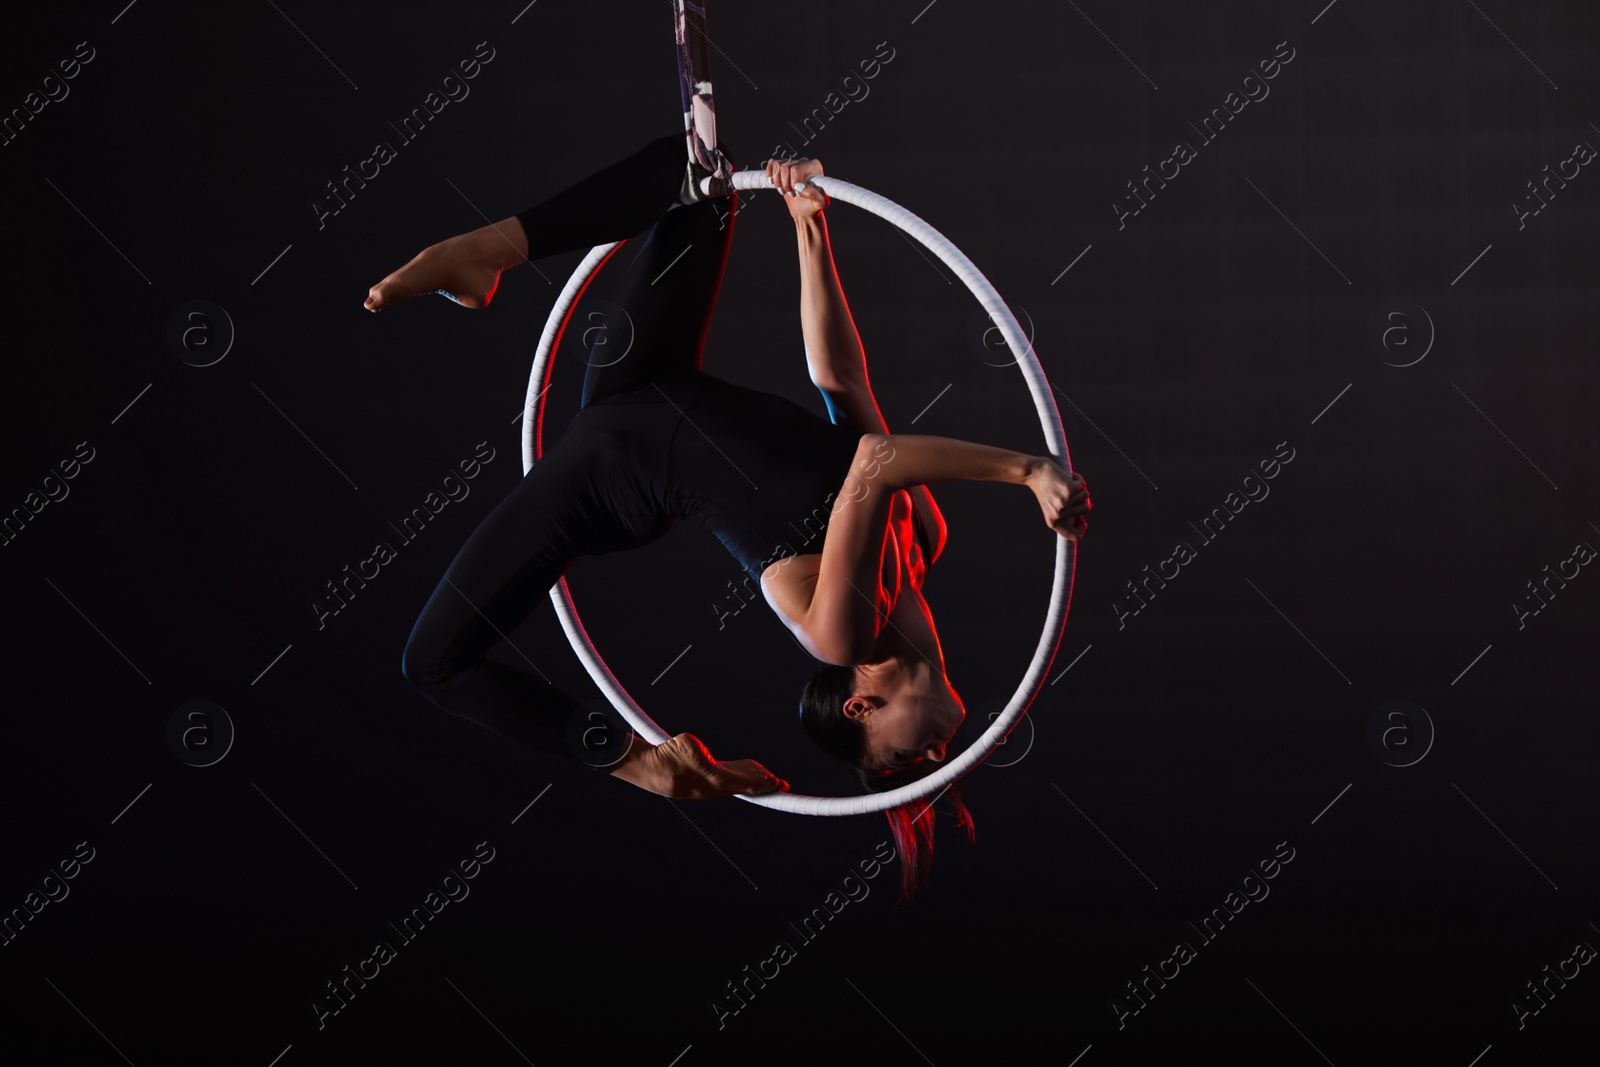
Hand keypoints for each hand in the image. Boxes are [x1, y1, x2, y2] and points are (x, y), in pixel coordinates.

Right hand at [615, 733, 788, 799]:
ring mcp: (707, 788)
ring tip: (770, 779)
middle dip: (762, 786)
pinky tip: (750, 772)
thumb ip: (699, 750)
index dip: (760, 784)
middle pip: (743, 787)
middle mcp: (711, 789)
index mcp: (709, 781)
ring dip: (753, 782)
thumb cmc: (665, 757)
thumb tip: (705, 754)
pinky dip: (740, 777)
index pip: (741, 784)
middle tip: (781, 784)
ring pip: (735, 785)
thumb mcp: (684, 746)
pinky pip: (726, 781)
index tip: (776, 782)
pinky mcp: (703, 783)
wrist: (646, 769)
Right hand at [765, 157, 827, 218]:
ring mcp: (793, 163)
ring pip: (777, 165)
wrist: (804, 208)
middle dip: (785, 184)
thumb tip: (799, 187)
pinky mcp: (783, 166)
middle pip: (785, 167)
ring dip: (778, 182)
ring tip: (785, 190)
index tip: (798, 193)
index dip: (793, 183)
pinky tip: (772, 183)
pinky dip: (769, 174)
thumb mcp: (819, 203)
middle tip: (792, 194)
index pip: (796, 169)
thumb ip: (813, 194)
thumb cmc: (813, 205)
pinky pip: (772, 163)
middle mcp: (804, 162)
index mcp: (814, 166)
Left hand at [1026, 458, 1090, 541]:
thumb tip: (1085, 514)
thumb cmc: (1044, 488)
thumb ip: (1066, 513)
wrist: (1033, 472)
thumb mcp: (1051, 505)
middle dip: (1081, 499)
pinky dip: (1078, 479)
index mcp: (1053, 522)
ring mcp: (1064, 503)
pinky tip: (1069, 476)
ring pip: (1085, 496)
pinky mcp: (1069, 491)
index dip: (1081, 528)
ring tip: (1065, 482)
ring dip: (1079, 487)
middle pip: (1085, 509)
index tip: (1081, 519)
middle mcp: (1058, 515)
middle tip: (1069, 491)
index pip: (1074, 536)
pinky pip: (1083, 486)